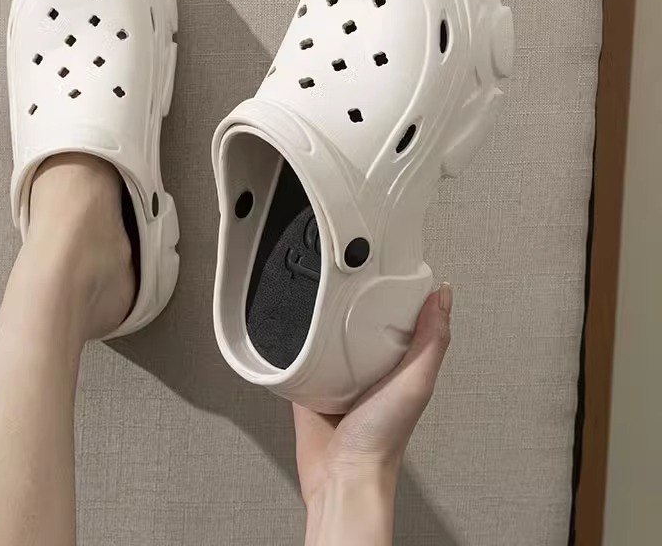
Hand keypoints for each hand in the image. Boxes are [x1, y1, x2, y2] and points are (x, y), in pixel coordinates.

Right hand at [294, 284, 451, 544]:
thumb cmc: (382, 439)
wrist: (341, 475)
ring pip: (329, 336)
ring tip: (316, 292)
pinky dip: (298, 342)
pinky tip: (293, 326)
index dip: (394, 292)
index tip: (386, 262)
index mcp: (398, 364)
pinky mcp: (310, 385)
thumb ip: (432, 341)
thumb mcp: (416, 382)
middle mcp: (369, 368)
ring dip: (323, 320)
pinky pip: (301, 355)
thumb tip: (444, 296)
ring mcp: (338, 376)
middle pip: (359, 323)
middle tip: (344, 272)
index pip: (398, 318)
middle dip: (352, 301)